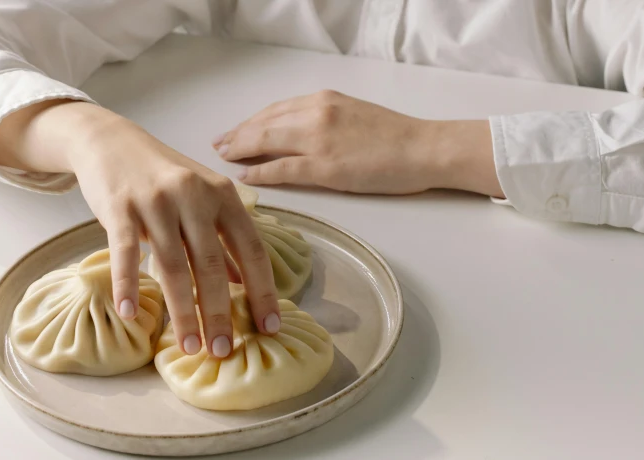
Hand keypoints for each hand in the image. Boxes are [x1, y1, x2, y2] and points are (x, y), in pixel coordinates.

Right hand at [0, 100, 280, 357]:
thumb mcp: (203, 199)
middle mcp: (194, 196)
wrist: (111, 140)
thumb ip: (224, 239)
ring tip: (190, 346)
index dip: (263, 291)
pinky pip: (125, 252)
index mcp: (223, 195)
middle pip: (213, 265)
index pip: (252, 250)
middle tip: (225, 351)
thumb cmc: (164, 176)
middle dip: (220, 312)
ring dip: (182, 311)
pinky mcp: (119, 207)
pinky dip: (127, 284)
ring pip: (173, 265)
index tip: (270, 327)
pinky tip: (129, 313)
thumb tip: (245, 284)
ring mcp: (156, 201)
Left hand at [213, 90, 501, 196]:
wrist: (425, 148)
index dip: (250, 122)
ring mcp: (319, 138)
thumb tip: (297, 136)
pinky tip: (245, 175)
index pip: (275, 110)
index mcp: (324, 100)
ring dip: (241, 149)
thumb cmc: (396, 136)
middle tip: (218, 145)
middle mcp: (316, 112)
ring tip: (224, 158)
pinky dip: (260, 171)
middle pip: (264, 123)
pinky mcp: (326, 166)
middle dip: (237, 134)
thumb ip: (324, 121)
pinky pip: (282, 168)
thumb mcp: (354, 116)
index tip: (234, 131)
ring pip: (267, 140)